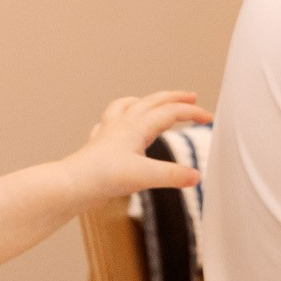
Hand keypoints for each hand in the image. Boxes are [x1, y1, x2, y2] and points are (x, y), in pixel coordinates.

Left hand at [61, 91, 211, 204]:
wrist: (71, 184)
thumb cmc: (103, 177)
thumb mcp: (145, 177)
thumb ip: (172, 175)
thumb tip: (195, 176)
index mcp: (137, 126)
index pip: (170, 112)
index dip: (192, 112)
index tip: (209, 117)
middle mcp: (123, 124)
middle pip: (152, 101)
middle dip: (174, 97)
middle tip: (191, 96)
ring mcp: (108, 133)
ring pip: (128, 106)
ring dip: (144, 102)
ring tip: (151, 102)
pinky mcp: (98, 145)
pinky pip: (108, 123)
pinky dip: (118, 119)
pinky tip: (116, 127)